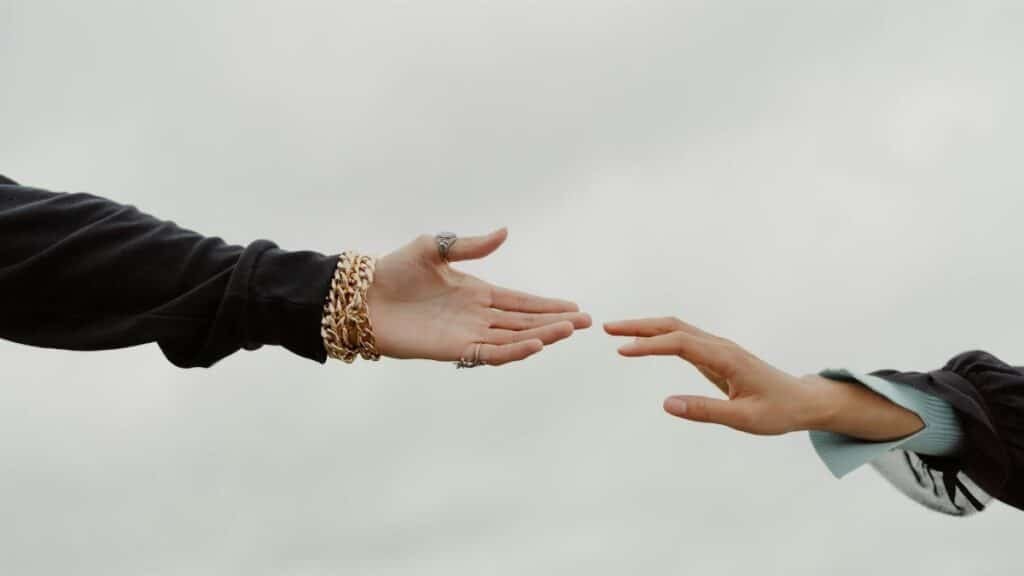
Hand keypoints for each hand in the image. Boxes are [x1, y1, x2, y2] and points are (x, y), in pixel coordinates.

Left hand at [368, 229, 590, 364]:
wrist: (363, 296)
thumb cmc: (394, 270)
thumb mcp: (434, 248)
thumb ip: (471, 245)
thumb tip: (505, 232)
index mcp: (477, 292)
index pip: (521, 301)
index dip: (548, 305)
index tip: (575, 307)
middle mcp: (477, 316)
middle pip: (525, 322)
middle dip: (556, 322)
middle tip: (587, 322)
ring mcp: (468, 334)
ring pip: (514, 338)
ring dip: (542, 336)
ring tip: (568, 330)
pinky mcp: (454, 349)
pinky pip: (491, 353)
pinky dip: (514, 351)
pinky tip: (535, 344)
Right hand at [605, 317, 922, 438]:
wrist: (803, 401)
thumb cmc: (778, 411)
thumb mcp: (744, 419)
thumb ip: (705, 411)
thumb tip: (666, 404)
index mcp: (725, 357)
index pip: (678, 343)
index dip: (648, 345)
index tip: (621, 351)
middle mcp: (720, 346)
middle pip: (673, 326)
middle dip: (639, 326)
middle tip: (607, 328)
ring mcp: (718, 348)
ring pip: (676, 328)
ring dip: (646, 327)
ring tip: (616, 333)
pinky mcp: (716, 354)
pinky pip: (682, 338)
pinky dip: (658, 335)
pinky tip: (644, 342)